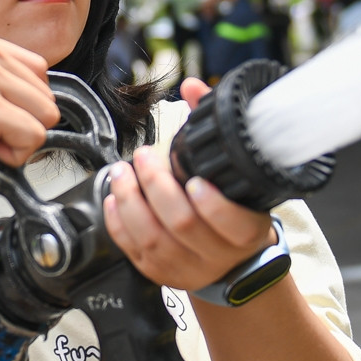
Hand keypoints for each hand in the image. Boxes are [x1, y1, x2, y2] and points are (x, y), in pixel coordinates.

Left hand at [100, 79, 272, 289]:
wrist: (229, 258)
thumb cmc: (233, 209)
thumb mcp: (236, 174)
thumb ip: (214, 127)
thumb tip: (193, 87)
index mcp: (246, 232)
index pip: (231, 222)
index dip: (212, 203)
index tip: (194, 180)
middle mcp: (218, 255)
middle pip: (183, 223)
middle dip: (157, 185)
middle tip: (144, 158)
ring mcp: (187, 268)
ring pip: (153, 238)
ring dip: (131, 200)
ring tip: (122, 173)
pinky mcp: (159, 274)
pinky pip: (133, 250)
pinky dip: (119, 222)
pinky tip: (114, 199)